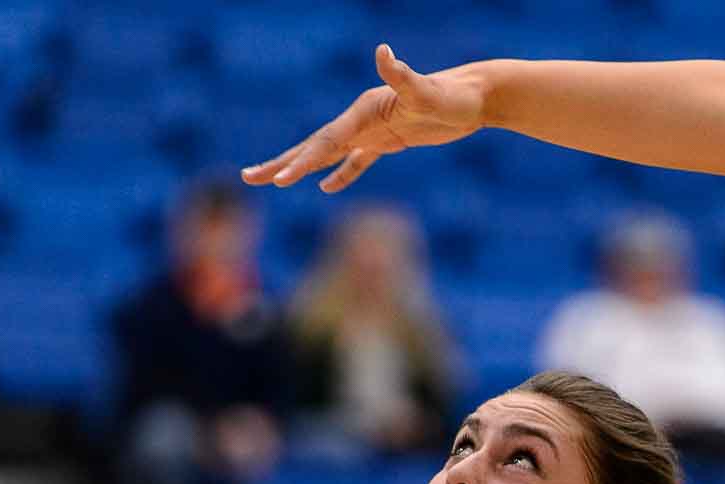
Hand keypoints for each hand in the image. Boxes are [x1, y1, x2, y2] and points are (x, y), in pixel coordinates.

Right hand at [243, 45, 485, 192]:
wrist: (475, 95)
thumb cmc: (453, 96)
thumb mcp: (429, 91)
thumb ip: (404, 76)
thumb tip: (385, 54)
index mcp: (365, 111)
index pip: (327, 141)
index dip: (303, 162)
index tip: (280, 182)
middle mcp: (362, 118)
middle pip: (315, 146)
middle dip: (282, 164)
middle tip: (249, 177)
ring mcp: (373, 130)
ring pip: (328, 153)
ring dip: (301, 167)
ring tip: (273, 181)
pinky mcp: (388, 141)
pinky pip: (357, 161)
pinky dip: (341, 174)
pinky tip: (326, 188)